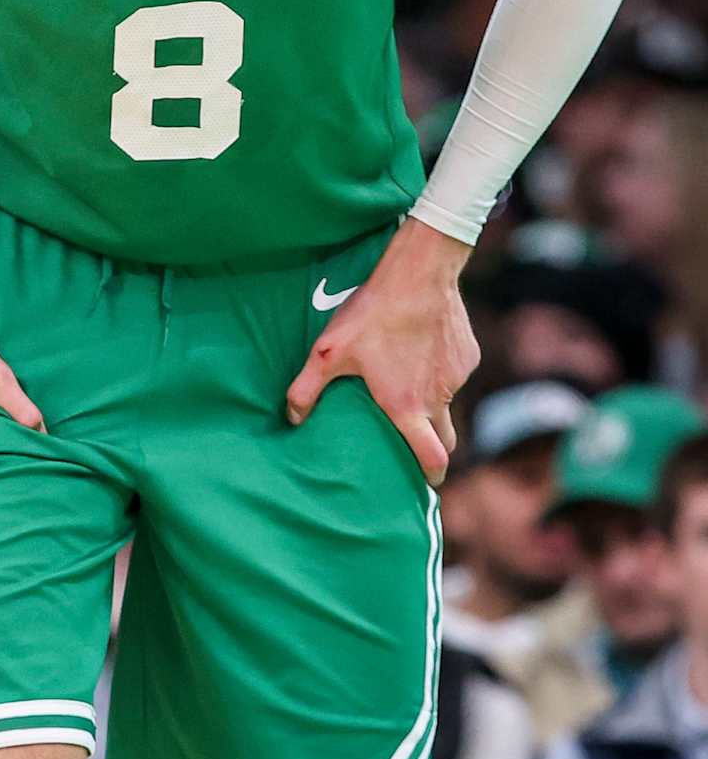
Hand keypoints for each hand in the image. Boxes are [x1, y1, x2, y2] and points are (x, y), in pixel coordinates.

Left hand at [285, 218, 478, 484]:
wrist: (420, 273)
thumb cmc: (372, 314)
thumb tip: (291, 418)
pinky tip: (419, 352)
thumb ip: (306, 389)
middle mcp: (438, 397)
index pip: (430, 457)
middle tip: (417, 447)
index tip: (425, 485)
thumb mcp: (329, 352)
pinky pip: (454, 374)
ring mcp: (456, 377)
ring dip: (433, 404)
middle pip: (446, 439)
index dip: (430, 476)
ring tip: (409, 389)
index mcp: (407, 406)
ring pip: (448, 402)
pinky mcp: (468, 355)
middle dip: (435, 449)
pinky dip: (440, 372)